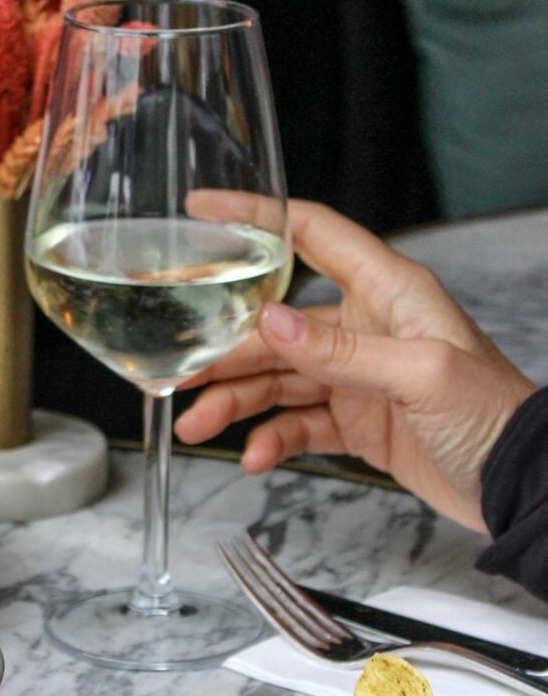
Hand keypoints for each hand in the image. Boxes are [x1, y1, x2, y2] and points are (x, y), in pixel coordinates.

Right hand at [174, 200, 534, 531]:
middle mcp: (367, 326)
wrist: (521, 483)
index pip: (310, 234)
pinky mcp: (357, 422)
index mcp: (387, 290)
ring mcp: (358, 377)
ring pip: (278, 379)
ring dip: (235, 401)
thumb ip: (342, 349)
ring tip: (199, 425)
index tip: (202, 212)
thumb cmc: (494, 415)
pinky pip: (298, 425)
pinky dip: (272, 439)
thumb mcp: (421, 373)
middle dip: (225, 350)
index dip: (254, 219)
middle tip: (181, 372)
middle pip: (276, 324)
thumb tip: (271, 322)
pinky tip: (254, 456)